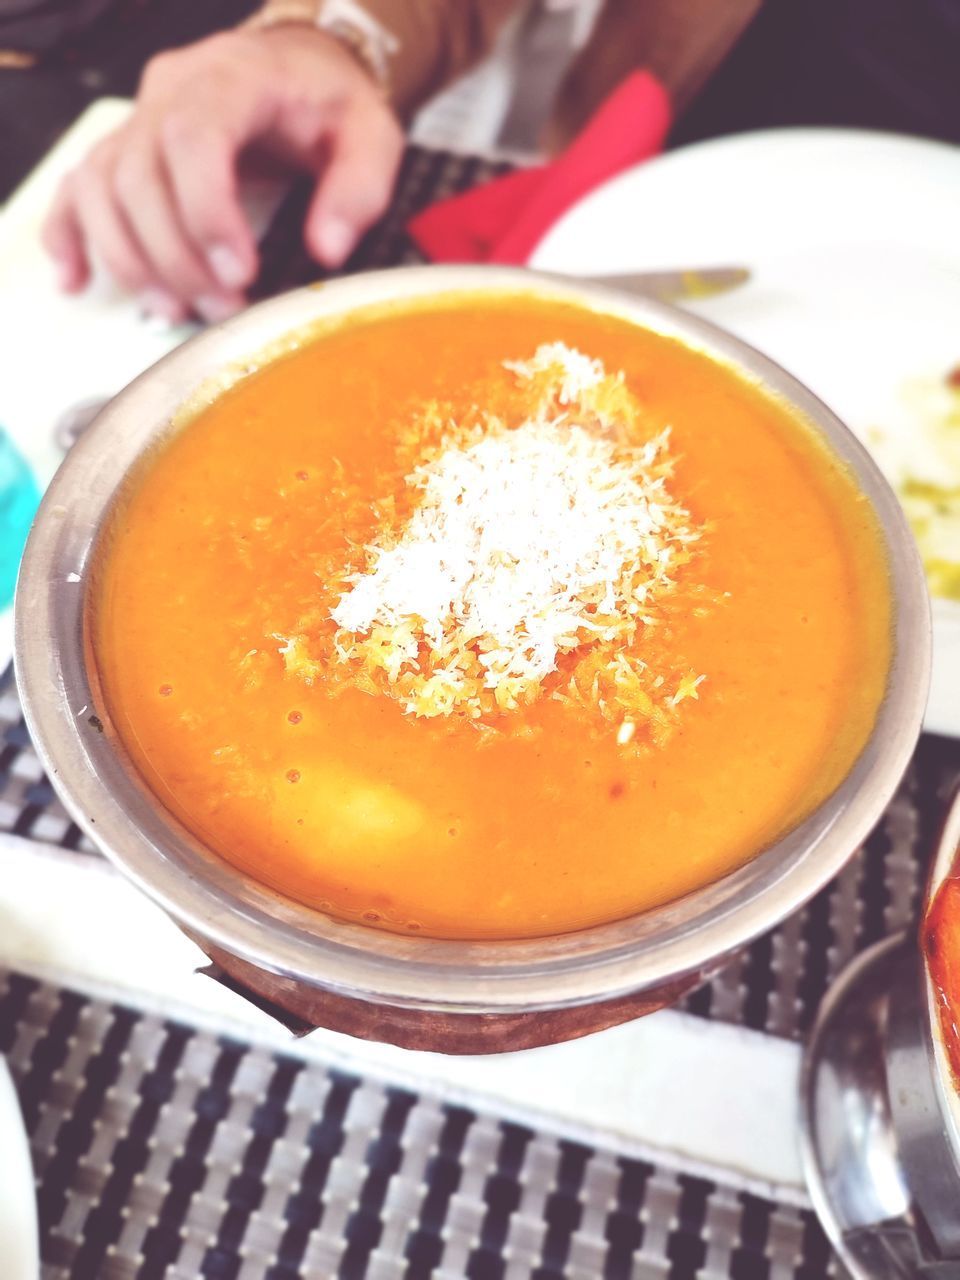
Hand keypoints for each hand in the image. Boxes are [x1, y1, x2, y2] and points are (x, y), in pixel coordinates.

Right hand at [43, 26, 404, 321]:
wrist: (296, 70)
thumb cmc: (328, 103)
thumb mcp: (371, 134)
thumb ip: (360, 188)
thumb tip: (327, 249)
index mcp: (232, 78)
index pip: (193, 136)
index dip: (206, 211)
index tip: (240, 272)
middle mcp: (169, 92)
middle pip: (140, 174)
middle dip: (175, 257)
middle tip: (220, 308)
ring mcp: (138, 121)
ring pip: (101, 188)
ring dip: (130, 260)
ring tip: (173, 310)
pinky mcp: (123, 150)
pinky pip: (77, 189)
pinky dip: (72, 237)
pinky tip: (77, 280)